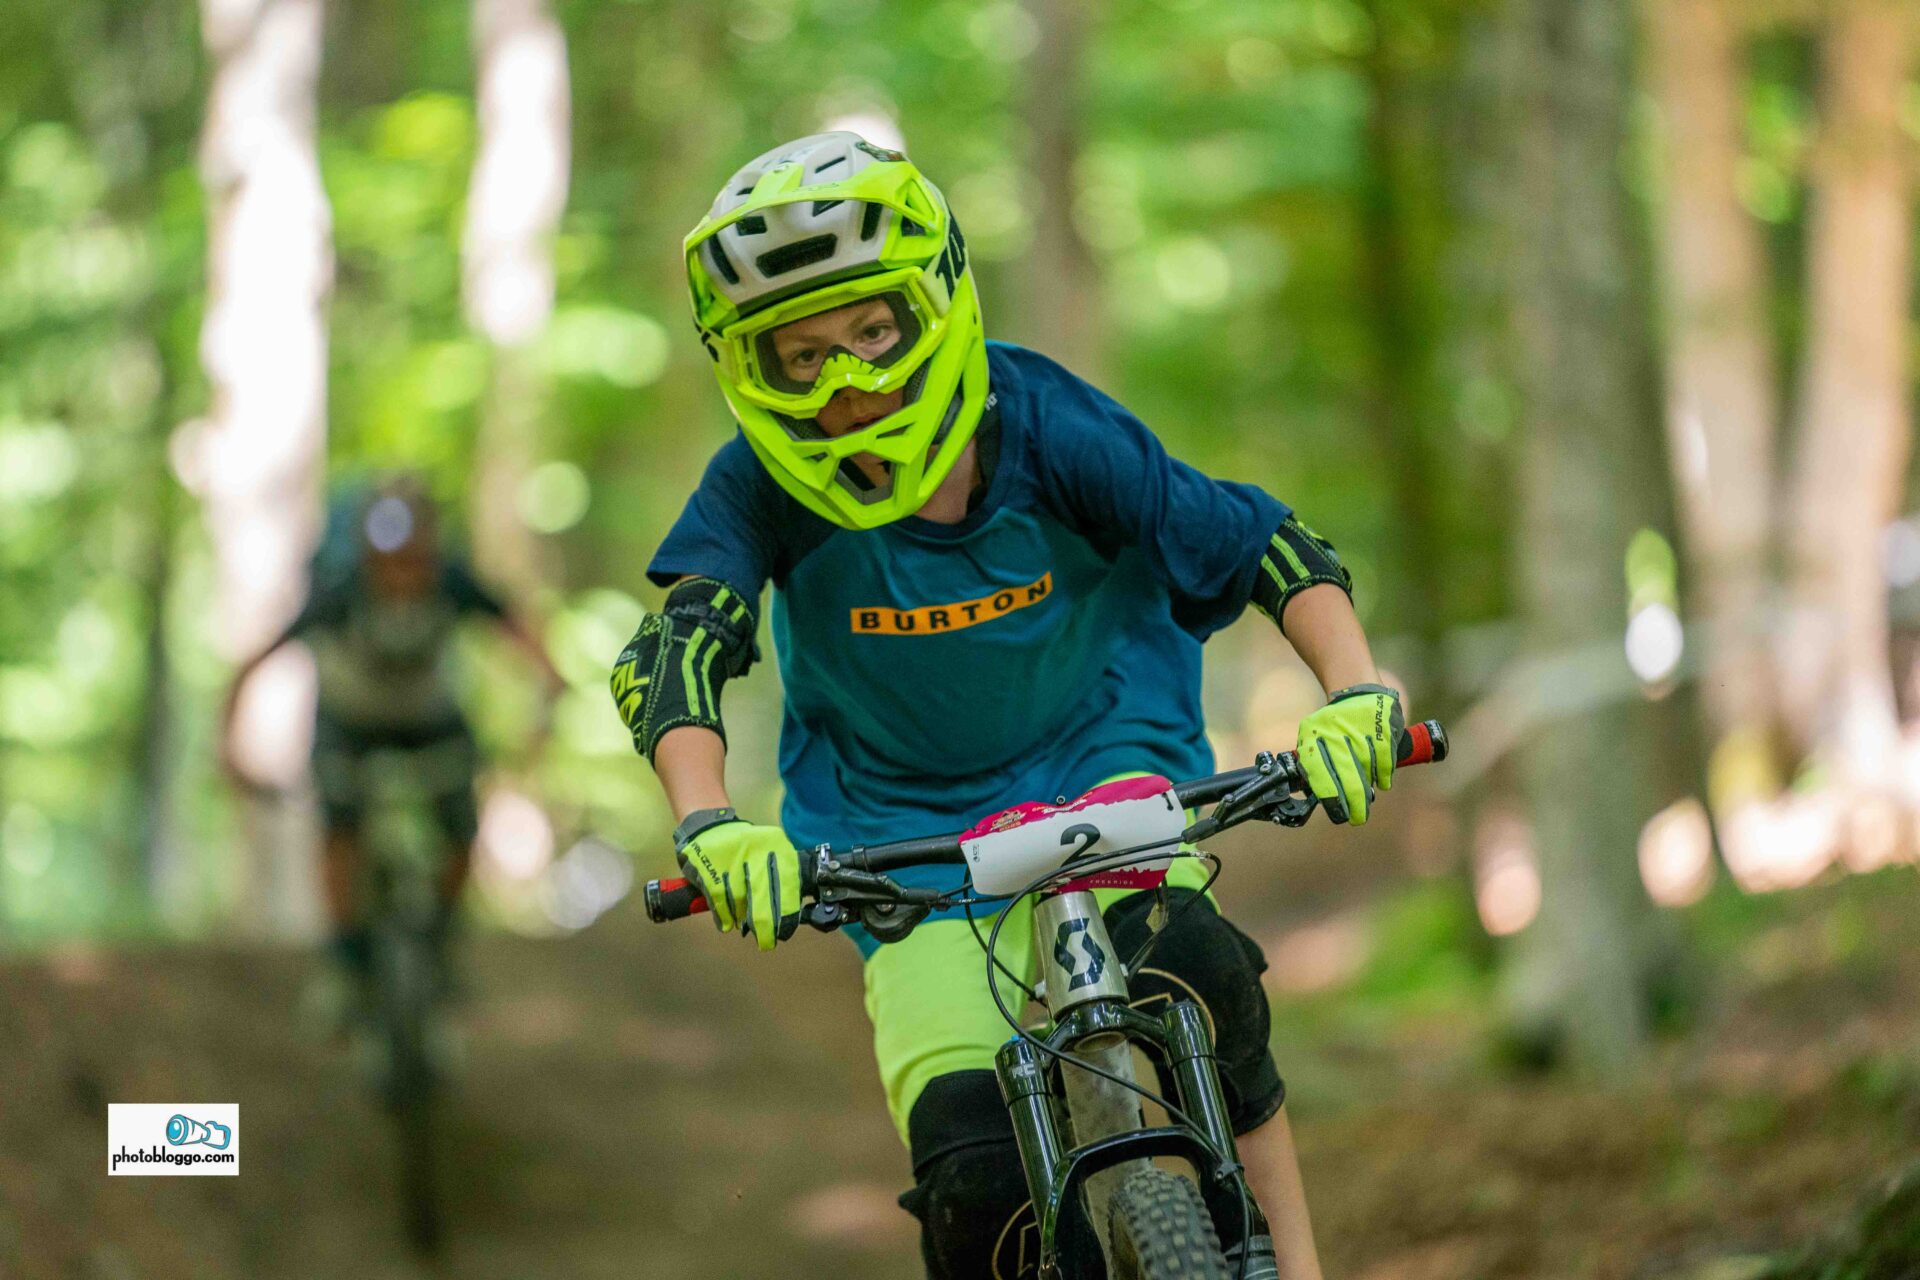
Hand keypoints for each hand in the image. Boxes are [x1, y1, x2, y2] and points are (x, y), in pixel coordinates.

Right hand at [675, 819, 801, 949]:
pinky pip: (719, 901)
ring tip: (743, 925)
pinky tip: (727, 923)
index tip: (786, 931)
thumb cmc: (746, 848)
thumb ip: (782, 877)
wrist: (708, 827)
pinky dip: (724, 916)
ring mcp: (730, 858)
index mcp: (777, 845)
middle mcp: (756, 849)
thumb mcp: (770, 852)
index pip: (787, 885)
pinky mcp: (708, 867)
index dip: (786, 913)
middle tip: (766, 942)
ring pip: (740, 902)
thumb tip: (790, 914)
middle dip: (766, 926)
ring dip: (742, 919)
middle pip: (764, 897)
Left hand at [1296, 684, 1403, 824]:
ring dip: (1368, 789)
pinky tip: (1382, 783)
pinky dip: (1384, 776)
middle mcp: (1336, 734)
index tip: (1340, 815)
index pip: (1321, 776)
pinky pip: (1385, 762)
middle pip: (1348, 779)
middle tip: (1357, 818)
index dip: (1332, 800)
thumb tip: (1319, 797)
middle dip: (1354, 804)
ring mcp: (1360, 731)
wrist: (1358, 692)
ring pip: (1368, 772)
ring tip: (1367, 798)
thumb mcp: (1314, 737)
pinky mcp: (1383, 728)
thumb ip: (1314, 764)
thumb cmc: (1333, 724)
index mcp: (1313, 737)